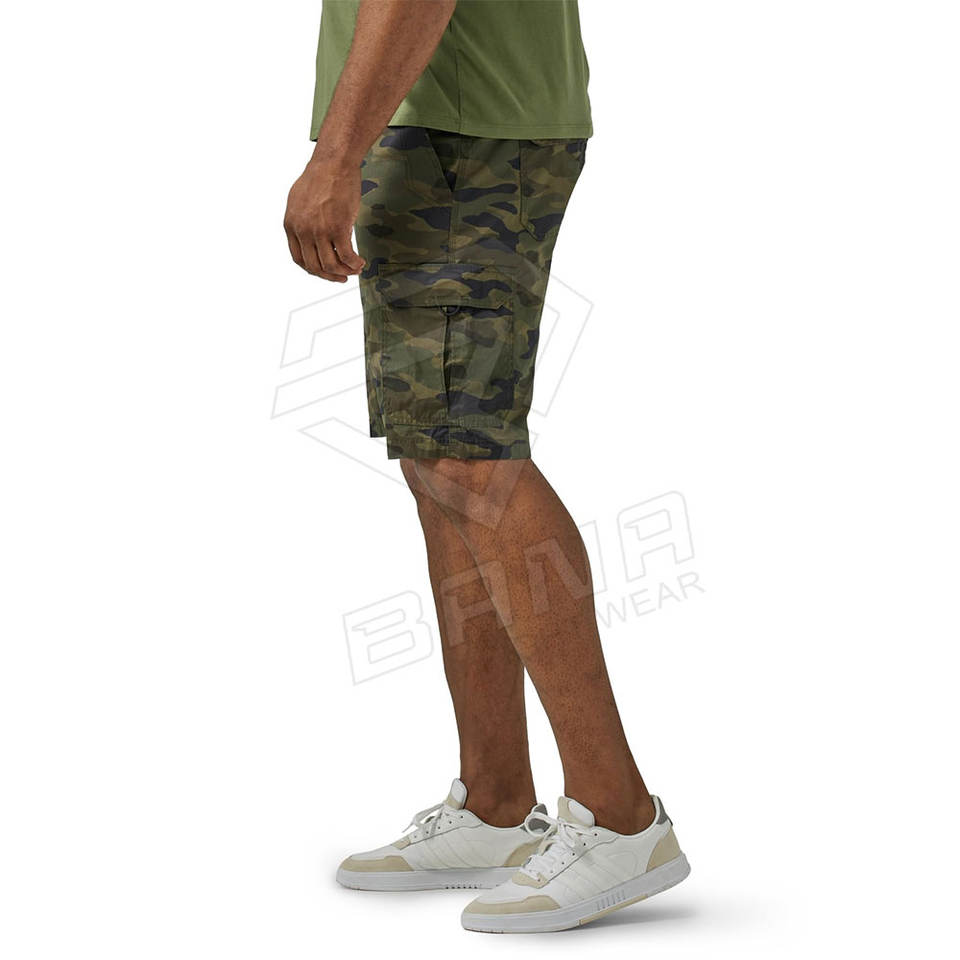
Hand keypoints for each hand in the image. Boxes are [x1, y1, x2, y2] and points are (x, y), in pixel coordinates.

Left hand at [283, 154, 365, 281]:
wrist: (334, 163)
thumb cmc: (321, 177)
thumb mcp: (299, 201)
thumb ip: (302, 221)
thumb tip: (310, 235)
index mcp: (291, 225)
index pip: (299, 259)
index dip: (313, 270)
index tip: (325, 271)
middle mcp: (303, 231)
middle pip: (314, 266)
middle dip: (329, 276)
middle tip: (342, 277)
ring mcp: (320, 231)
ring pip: (331, 265)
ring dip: (344, 272)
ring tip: (355, 269)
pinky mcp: (338, 228)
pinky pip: (346, 256)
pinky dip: (354, 264)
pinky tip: (360, 262)